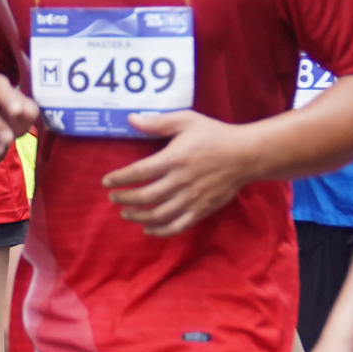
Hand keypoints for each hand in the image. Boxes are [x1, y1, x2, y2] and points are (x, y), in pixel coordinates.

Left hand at [100, 110, 258, 237]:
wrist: (246, 155)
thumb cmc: (214, 135)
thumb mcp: (187, 120)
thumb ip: (158, 122)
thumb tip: (131, 120)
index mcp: (175, 158)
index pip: (139, 172)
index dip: (120, 178)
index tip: (107, 181)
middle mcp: (181, 181)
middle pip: (145, 196)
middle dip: (124, 198)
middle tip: (113, 197)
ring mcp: (192, 198)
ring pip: (158, 215)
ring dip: (137, 216)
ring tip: (126, 212)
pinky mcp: (202, 210)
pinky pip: (177, 226)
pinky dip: (160, 231)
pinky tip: (148, 229)